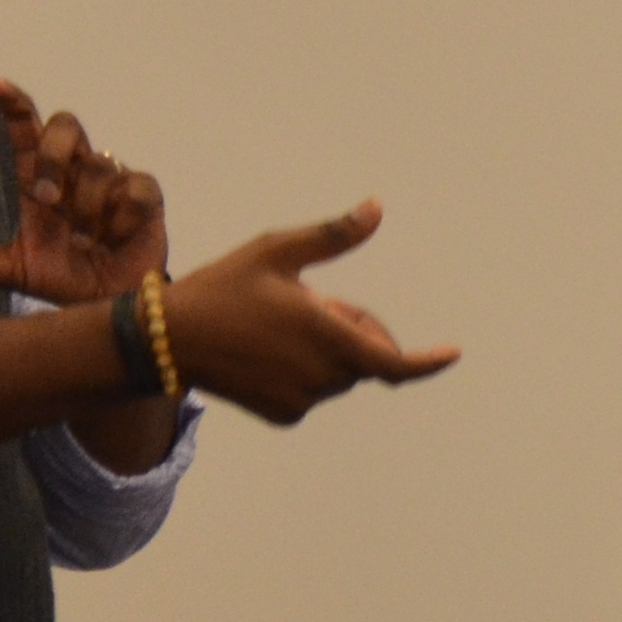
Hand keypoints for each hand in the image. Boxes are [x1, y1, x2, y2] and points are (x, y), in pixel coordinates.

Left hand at [0, 76, 168, 304]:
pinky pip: (135, 189)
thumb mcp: (22, 272)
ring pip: (99, 166)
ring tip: (84, 244)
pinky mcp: (146, 197)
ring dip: (88, 209)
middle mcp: (75, 170)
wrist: (114, 304)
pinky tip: (117, 239)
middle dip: (55, 155)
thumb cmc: (67, 277)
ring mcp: (112, 180)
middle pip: (66, 125)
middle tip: (47, 199)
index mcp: (40, 177)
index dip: (12, 102)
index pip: (26, 127)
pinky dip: (123, 217)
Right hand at [161, 200, 460, 423]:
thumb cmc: (223, 287)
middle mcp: (324, 377)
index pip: (397, 362)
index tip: (453, 353)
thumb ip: (334, 236)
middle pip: (366, 355)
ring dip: (326, 350)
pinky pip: (313, 390)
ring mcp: (305, 400)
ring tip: (275, 325)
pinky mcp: (286, 414)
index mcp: (330, 339)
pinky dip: (304, 371)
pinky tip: (262, 352)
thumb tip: (377, 207)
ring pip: (339, 373)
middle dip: (351, 329)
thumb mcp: (277, 252)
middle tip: (307, 302)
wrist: (168, 338)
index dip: (429, 360)